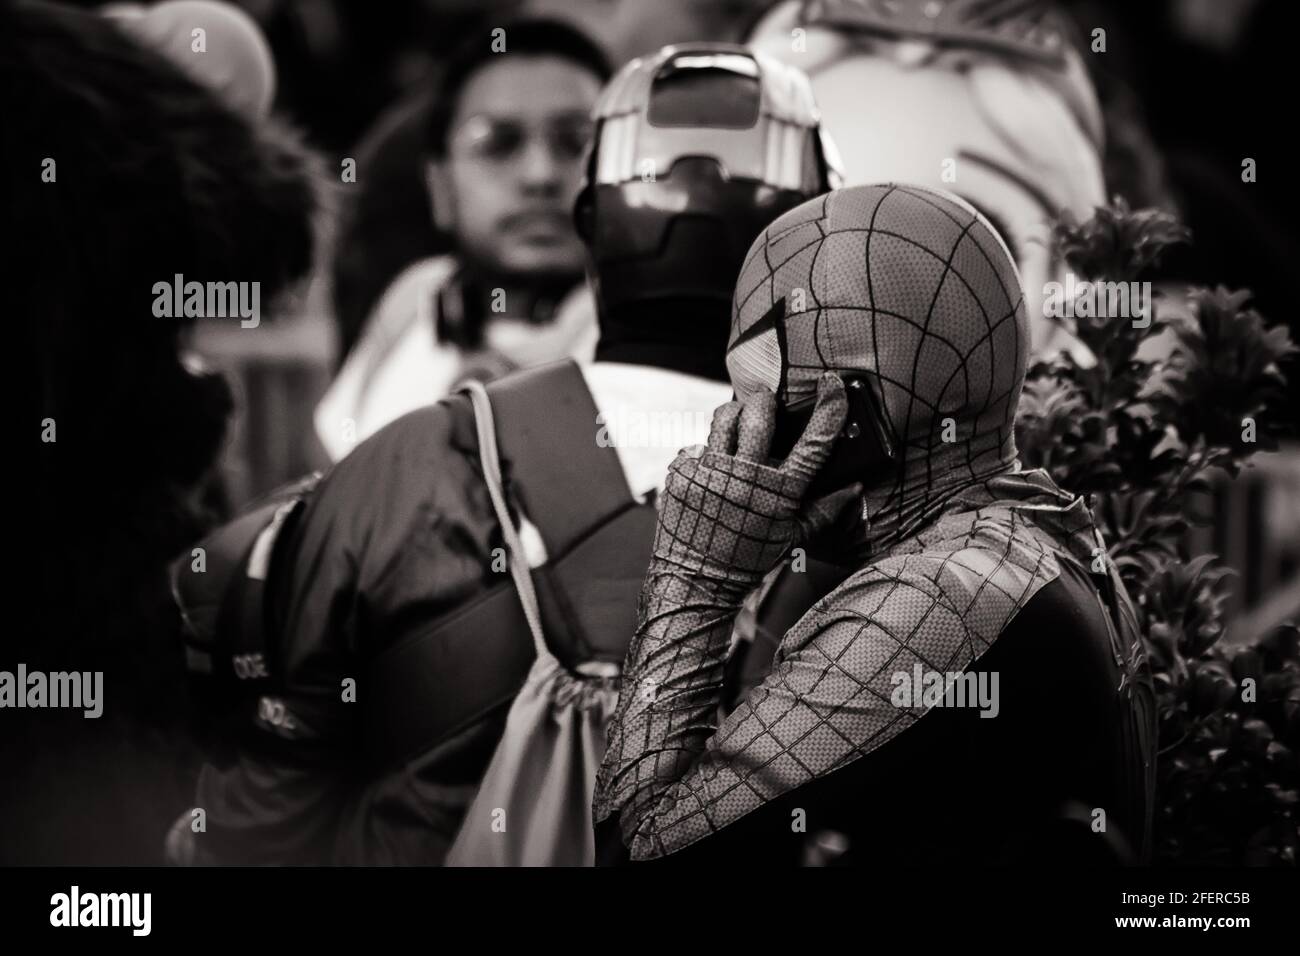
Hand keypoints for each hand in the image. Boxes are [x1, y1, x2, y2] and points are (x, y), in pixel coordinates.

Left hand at [653, 374, 862, 595]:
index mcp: (780, 493)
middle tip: (767, 401)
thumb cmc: (749, 559)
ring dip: (736, 412)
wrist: (695, 580)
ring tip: (739, 420)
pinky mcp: (683, 473)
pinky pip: (698, 444)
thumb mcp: (794, 538)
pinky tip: (712, 469)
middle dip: (765, 399)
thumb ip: (826, 510)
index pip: (813, 442)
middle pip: (760, 413)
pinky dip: (708, 451)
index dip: (829, 407)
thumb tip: (855, 486)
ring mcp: (711, 473)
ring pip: (724, 417)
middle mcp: (745, 478)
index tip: (831, 383)